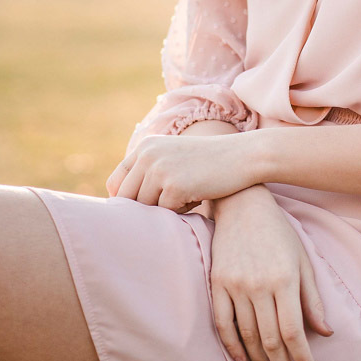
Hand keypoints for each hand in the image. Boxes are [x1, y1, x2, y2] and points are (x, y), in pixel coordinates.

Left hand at [105, 131, 254, 209]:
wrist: (244, 156)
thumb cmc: (211, 162)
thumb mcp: (175, 158)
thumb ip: (150, 173)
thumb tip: (123, 206)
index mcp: (146, 146)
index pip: (116, 182)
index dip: (125, 201)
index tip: (142, 210)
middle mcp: (148, 154)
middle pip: (126, 198)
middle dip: (144, 210)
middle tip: (169, 208)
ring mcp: (159, 169)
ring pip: (144, 208)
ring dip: (163, 211)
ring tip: (186, 198)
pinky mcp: (173, 186)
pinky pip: (165, 213)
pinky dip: (180, 212)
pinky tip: (198, 197)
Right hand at [209, 187, 333, 360]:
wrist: (242, 203)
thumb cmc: (278, 231)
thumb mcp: (302, 259)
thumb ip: (312, 297)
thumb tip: (325, 333)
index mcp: (284, 279)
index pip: (294, 332)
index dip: (302, 359)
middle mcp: (259, 285)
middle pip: (270, 340)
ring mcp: (235, 285)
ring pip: (247, 336)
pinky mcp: (217, 283)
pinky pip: (223, 323)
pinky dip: (232, 347)